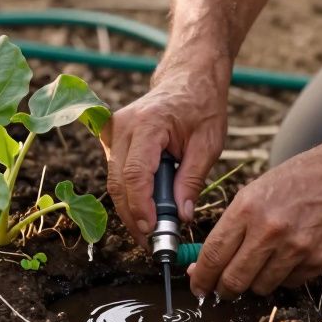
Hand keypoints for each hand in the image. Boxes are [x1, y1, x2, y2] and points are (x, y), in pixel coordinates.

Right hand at [101, 62, 228, 246]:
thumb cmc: (201, 106)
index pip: (136, 174)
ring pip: (114, 182)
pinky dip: (129, 195)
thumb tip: (181, 216)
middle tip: (153, 243)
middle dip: (133, 216)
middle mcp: (122, 126)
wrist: (187, 79)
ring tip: (153, 231)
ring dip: (130, 209)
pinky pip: (116, 174)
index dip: (141, 207)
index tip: (153, 231)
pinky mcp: (112, 139)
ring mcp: (113, 131)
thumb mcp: (209, 143)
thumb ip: (192, 179)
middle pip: (119, 183)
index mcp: (148, 123)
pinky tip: (146, 210)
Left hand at [187, 139, 321, 297]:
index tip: (197, 285)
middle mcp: (269, 230)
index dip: (201, 277)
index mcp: (247, 208)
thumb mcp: (256, 191)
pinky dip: (284, 277)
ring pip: (260, 288)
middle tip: (222, 290)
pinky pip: (290, 283)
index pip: (214, 254)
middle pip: (233, 280)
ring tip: (262, 265)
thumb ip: (232, 226)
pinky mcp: (318, 261)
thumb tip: (207, 262)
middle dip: (223, 290)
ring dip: (255, 284)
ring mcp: (295, 248)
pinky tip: (289, 257)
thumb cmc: (299, 178)